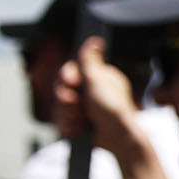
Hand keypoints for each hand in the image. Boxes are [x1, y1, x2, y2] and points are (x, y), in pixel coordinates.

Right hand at [60, 37, 142, 156]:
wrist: (118, 139)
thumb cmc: (113, 109)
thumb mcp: (99, 79)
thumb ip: (90, 60)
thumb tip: (95, 39)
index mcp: (95, 78)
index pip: (68, 72)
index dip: (66, 78)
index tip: (72, 83)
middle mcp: (89, 92)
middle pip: (61, 90)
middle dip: (67, 100)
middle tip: (78, 105)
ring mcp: (83, 109)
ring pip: (60, 108)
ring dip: (69, 115)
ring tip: (83, 120)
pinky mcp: (78, 124)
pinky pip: (62, 122)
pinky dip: (70, 126)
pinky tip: (81, 129)